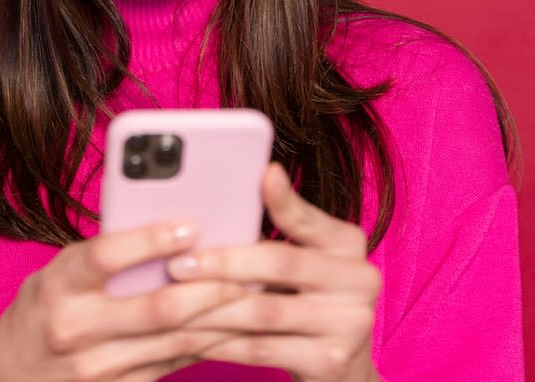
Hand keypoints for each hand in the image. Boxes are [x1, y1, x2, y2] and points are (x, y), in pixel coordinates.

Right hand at [0, 220, 252, 381]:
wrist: (8, 380)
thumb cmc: (41, 312)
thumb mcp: (57, 276)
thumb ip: (101, 258)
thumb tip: (168, 234)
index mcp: (57, 286)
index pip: (104, 257)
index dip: (150, 240)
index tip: (190, 224)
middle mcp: (75, 328)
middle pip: (157, 307)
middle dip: (209, 286)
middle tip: (247, 265)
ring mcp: (96, 367)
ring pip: (174, 340)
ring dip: (219, 317)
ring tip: (251, 293)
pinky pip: (172, 365)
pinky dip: (204, 344)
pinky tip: (228, 327)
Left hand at [166, 164, 382, 381]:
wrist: (347, 370)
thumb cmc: (314, 303)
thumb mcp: (311, 259)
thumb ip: (292, 224)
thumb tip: (268, 172)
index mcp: (350, 246)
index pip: (308, 220)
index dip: (282, 201)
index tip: (257, 176)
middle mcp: (360, 281)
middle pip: (280, 264)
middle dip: (222, 263)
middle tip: (177, 264)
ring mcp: (349, 324)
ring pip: (263, 310)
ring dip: (210, 306)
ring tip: (173, 302)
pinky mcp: (330, 362)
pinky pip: (260, 348)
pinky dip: (220, 341)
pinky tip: (192, 335)